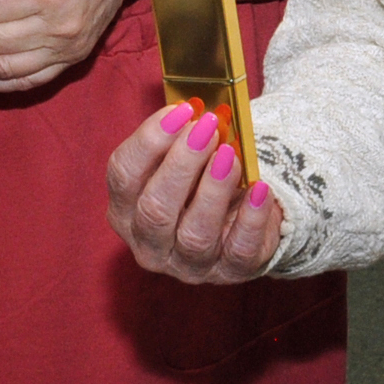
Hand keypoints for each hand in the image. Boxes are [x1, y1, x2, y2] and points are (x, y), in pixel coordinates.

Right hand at [108, 102, 281, 284]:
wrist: (239, 218)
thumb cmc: (200, 179)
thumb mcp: (183, 158)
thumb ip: (180, 136)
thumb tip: (196, 110)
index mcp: (125, 209)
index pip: (123, 175)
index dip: (149, 141)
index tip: (180, 111)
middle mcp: (149, 243)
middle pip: (154, 209)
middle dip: (181, 164)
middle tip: (206, 128)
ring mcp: (188, 265)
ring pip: (194, 235)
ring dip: (212, 190)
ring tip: (230, 155)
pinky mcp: (229, 272)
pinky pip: (239, 251)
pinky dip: (251, 219)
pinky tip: (260, 190)